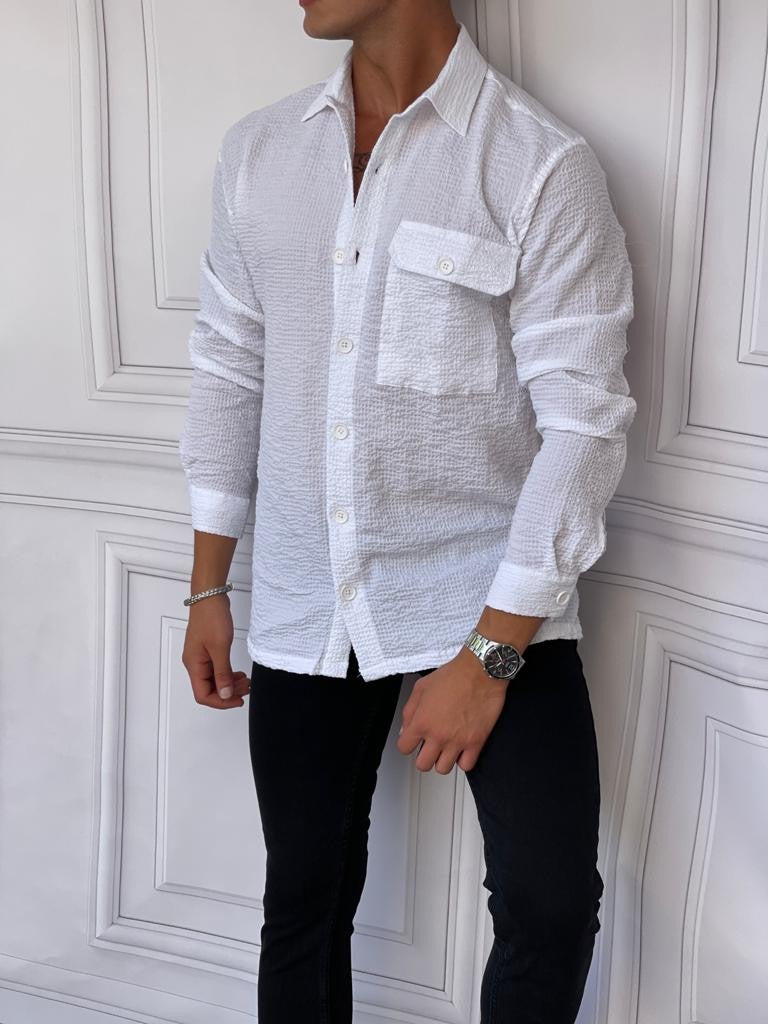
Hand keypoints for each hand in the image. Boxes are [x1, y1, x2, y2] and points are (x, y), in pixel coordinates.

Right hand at [181, 594, 249, 708]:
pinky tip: (239, 674)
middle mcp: (195, 664)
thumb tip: (224, 694)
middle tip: (246, 688)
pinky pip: (217, 669)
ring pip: (214, 680)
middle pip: (209, 689)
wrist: (209, 598)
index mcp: (194, 665)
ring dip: (230, 684)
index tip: (237, 700)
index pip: (203, 695)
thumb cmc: (211, 618)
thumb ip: (223, 673)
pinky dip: (228, 674)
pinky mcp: (208, 651)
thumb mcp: (220, 648)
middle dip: (228, 692)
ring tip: (246, 682)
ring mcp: (201, 657)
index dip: (221, 701)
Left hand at [396, 646, 508, 773]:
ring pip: (443, 769)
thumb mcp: (421, 687)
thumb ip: (409, 711)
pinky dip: (463, 760)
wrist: (480, 671)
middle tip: (430, 746)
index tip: (414, 741)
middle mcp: (438, 735)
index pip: (404, 748)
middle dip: (424, 756)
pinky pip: (466, 766)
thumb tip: (406, 728)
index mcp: (422, 721)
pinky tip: (462, 748)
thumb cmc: (453, 676)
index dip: (408, 744)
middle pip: (423, 764)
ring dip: (443, 759)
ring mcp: (457, 741)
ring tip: (446, 748)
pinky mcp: (476, 742)